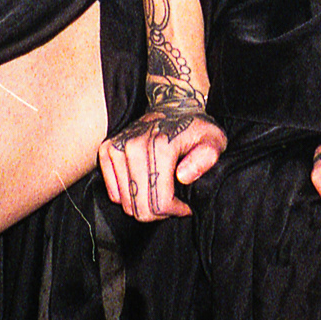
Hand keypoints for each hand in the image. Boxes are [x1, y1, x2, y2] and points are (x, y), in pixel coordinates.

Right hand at [98, 108, 226, 220]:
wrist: (172, 107)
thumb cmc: (194, 128)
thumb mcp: (213, 140)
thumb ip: (206, 158)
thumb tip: (183, 176)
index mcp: (160, 146)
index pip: (160, 202)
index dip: (175, 210)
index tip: (185, 204)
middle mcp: (134, 145)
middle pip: (140, 206)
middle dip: (159, 211)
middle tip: (173, 201)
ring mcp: (117, 148)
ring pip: (125, 203)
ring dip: (144, 203)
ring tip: (160, 190)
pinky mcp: (107, 150)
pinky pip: (113, 193)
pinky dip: (128, 195)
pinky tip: (143, 185)